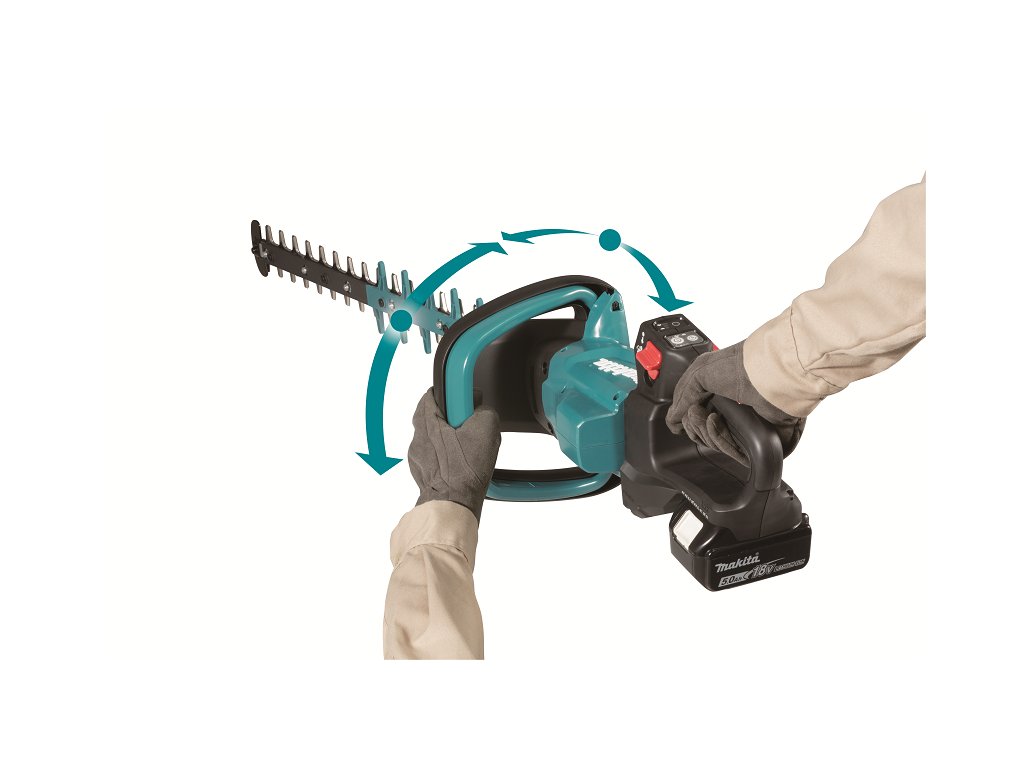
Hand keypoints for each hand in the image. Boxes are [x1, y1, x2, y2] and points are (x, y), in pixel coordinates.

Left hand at [407, 388, 500, 520]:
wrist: (454, 504)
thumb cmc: (465, 471)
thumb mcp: (486, 428)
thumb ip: (484, 409)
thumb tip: (482, 409)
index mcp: (427, 422)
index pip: (432, 393)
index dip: (452, 393)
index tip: (465, 400)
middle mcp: (417, 438)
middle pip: (434, 416)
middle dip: (454, 417)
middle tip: (470, 426)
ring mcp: (417, 457)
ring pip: (435, 438)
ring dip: (450, 439)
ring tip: (468, 449)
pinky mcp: (422, 473)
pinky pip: (435, 457)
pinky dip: (447, 457)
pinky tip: (462, 464)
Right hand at [665, 342, 804, 465]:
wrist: (767, 376)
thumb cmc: (739, 366)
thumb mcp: (698, 373)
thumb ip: (682, 397)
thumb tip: (672, 420)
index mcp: (720, 391)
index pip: (696, 414)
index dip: (686, 417)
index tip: (683, 415)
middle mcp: (732, 408)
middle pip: (704, 432)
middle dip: (695, 426)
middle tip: (697, 413)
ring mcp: (744, 425)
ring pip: (716, 445)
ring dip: (707, 432)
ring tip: (711, 416)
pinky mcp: (757, 440)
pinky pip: (734, 454)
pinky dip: (722, 443)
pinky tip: (719, 424)